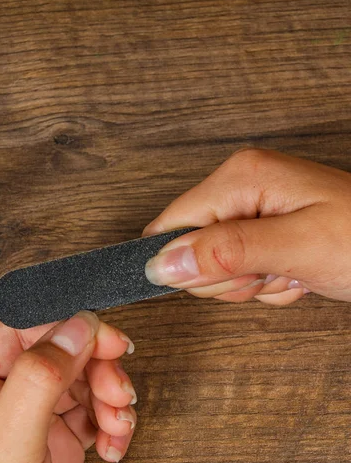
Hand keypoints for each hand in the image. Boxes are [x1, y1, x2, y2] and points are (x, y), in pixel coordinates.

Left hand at [0, 311, 136, 462]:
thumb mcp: (5, 452)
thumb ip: (38, 380)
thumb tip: (74, 326)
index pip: (20, 332)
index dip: (68, 328)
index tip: (106, 336)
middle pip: (59, 352)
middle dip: (96, 366)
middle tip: (119, 386)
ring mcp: (29, 424)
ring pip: (81, 381)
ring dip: (109, 396)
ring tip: (118, 421)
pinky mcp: (56, 447)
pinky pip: (92, 414)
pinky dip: (112, 422)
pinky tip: (114, 441)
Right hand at [142, 148, 350, 304]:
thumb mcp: (298, 247)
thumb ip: (227, 253)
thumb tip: (163, 263)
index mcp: (241, 177)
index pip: (170, 227)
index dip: (192, 263)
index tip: (235, 274)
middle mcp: (241, 189)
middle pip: (191, 252)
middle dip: (232, 276)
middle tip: (276, 267)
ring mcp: (252, 211)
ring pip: (216, 269)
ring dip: (254, 283)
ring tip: (293, 267)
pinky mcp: (264, 233)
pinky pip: (242, 274)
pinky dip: (269, 284)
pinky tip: (298, 272)